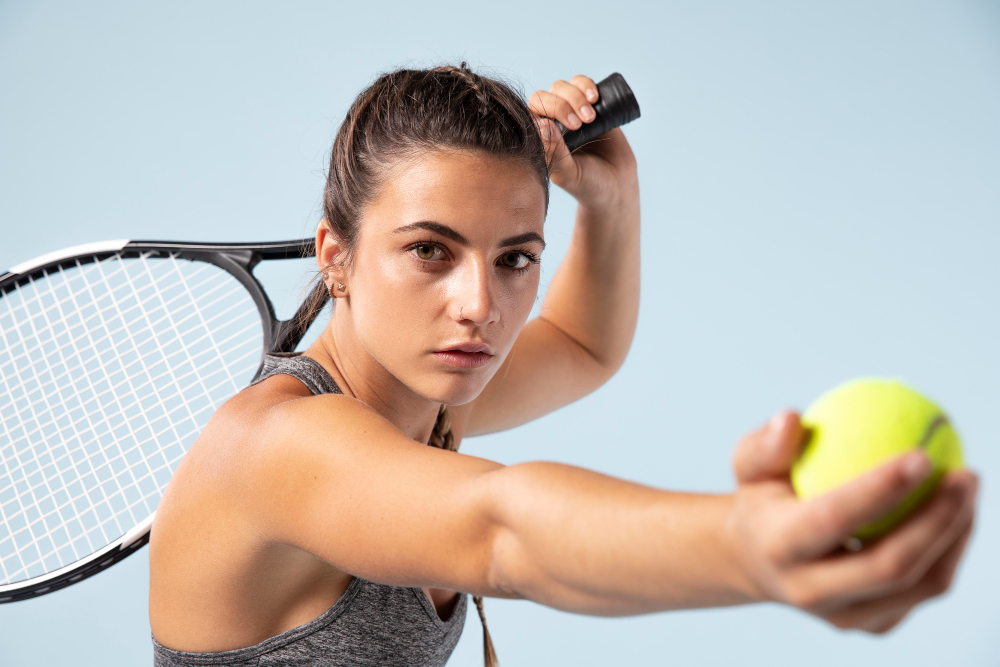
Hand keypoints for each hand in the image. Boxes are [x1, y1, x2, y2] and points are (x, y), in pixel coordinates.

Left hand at [529, 75, 637, 212]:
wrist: (616, 186)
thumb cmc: (587, 185)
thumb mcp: (569, 174)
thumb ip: (554, 153)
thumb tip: (541, 124)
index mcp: (540, 139)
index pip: (532, 113)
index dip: (549, 111)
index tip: (572, 128)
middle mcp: (551, 123)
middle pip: (546, 95)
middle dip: (564, 104)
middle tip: (581, 124)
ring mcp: (571, 112)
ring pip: (562, 87)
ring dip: (576, 95)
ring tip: (591, 116)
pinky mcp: (591, 106)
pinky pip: (582, 84)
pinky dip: (586, 85)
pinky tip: (595, 98)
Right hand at [726, 411, 978, 632]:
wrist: (757, 560)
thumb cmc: (761, 498)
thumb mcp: (750, 464)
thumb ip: (765, 444)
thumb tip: (792, 417)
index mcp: (779, 547)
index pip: (834, 519)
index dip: (880, 490)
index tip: (920, 454)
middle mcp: (810, 591)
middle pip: (889, 564)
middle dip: (937, 520)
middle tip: (964, 474)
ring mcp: (845, 616)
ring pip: (919, 584)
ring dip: (955, 534)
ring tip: (968, 485)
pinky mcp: (873, 624)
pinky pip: (925, 590)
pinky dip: (950, 550)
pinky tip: (959, 511)